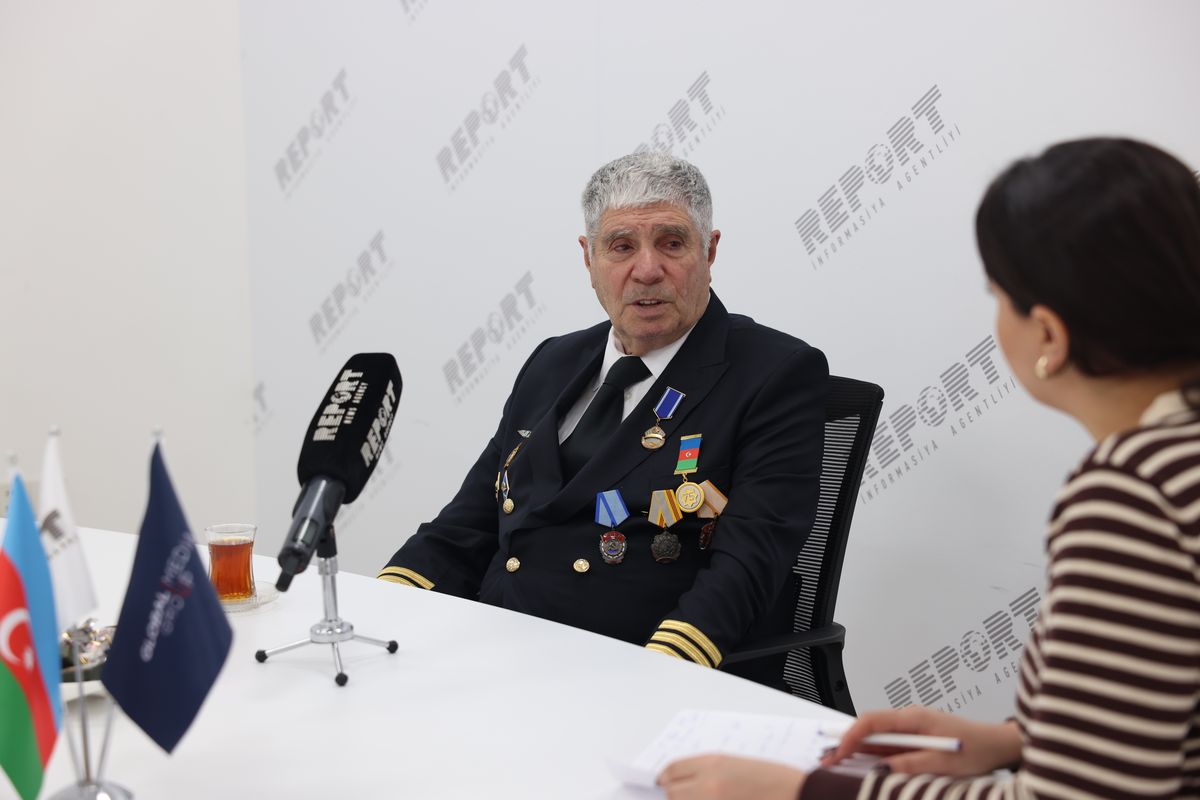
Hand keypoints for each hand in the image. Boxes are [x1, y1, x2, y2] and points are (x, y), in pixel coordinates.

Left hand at [658, 754, 805, 799]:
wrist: (795, 793)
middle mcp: (708, 784)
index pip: (672, 770)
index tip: (664, 783)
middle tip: (685, 795)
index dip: (665, 778)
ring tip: (699, 799)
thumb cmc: (772, 779)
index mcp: (712, 763)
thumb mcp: (735, 766)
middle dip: (675, 795)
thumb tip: (686, 782)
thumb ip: (708, 772)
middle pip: (672, 792)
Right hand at [823, 706, 1019, 776]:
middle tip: (829, 760)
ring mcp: (912, 727)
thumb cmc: (977, 748)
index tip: (839, 753)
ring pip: (877, 736)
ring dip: (859, 750)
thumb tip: (881, 768)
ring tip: (840, 763)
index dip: (851, 736)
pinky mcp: (917, 737)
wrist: (998, 745)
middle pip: (869, 727)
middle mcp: (909, 718)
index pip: (871, 721)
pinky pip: (890, 743)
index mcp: (913, 717)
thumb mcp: (943, 761)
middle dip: (847, 743)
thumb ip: (910, 763)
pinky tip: (864, 763)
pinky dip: (874, 753)